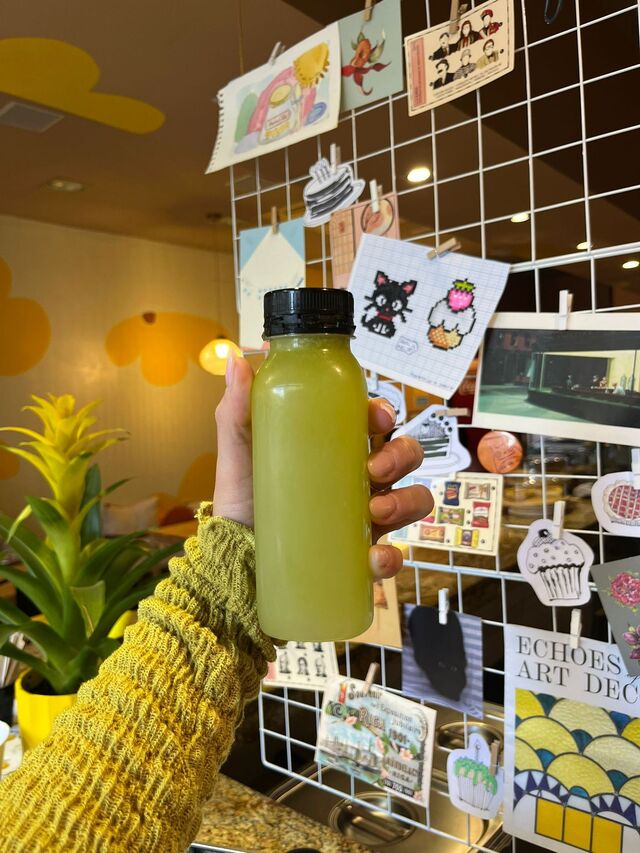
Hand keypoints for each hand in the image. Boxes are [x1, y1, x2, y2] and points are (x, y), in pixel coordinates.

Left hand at [214, 355, 432, 579]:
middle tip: (375, 468)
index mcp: (335, 447)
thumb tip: (235, 361)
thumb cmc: (242, 499)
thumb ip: (237, 409)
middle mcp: (359, 479)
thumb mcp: (240, 452)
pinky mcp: (362, 556)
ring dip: (406, 501)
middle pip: (404, 455)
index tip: (377, 417)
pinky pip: (392, 556)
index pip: (374, 421)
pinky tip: (374, 558)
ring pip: (413, 500)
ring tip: (376, 511)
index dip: (384, 413)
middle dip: (402, 455)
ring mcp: (366, 518)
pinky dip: (391, 558)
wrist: (233, 558)